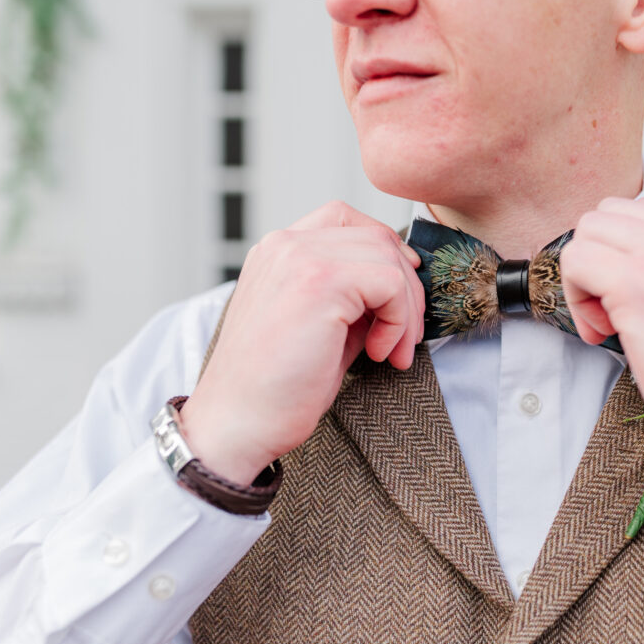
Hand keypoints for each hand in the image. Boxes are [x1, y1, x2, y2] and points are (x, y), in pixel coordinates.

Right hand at [179, 202, 424, 485]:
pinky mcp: (319, 282)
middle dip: (406, 288)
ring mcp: (300, 257)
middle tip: (405, 339)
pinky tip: (378, 353)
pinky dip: (398, 320)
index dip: (384, 252)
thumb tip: (402, 287)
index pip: (346, 219)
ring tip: (391, 352)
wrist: (237, 424)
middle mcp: (285, 244)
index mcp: (279, 252)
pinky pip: (391, 282)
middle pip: (376, 236)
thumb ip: (352, 297)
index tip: (399, 296)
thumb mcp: (319, 326)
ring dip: (406, 309)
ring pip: (389, 257)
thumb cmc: (276, 387)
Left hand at [560, 197, 643, 544]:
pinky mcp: (640, 284)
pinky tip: (604, 335)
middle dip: (599, 262)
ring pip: (587, 232)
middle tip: (614, 314)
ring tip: (609, 325)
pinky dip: (576, 300)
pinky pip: (576, 261)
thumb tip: (637, 272)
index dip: (624, 256)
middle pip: (609, 215)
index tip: (634, 302)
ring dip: (584, 278)